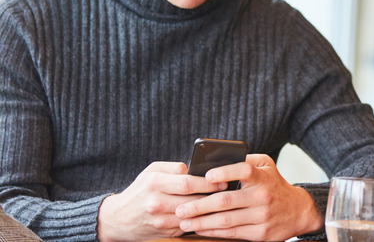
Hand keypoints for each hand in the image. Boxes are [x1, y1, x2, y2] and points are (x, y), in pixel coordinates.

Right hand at [97, 161, 227, 241]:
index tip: (222, 180)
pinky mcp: (166, 233)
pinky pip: (189, 225)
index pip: (187, 183)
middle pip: (193, 201)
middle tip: (229, 191)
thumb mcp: (151, 172)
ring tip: (225, 203)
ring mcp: (161, 221)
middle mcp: (156, 203)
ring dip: (210, 210)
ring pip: (194, 215)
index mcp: (154, 183)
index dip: (208, 182)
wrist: (117, 219)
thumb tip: (195, 168)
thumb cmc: (140, 190)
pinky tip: (212, 214)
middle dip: (214, 196)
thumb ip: (173, 167)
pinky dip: (201, 220)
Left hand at [174, 154, 322, 240]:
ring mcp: (262, 216)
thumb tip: (217, 159)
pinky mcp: (261, 234)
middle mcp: (263, 196)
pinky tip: (200, 229)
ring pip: (226, 220)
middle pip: (226, 201)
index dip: (225, 172)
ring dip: (201, 222)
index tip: (206, 176)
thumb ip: (245, 161)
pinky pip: (232, 233)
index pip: (243, 170)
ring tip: (184, 221)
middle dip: (199, 206)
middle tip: (180, 208)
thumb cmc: (274, 185)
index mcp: (262, 177)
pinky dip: (213, 232)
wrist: (298, 211)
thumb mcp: (266, 166)